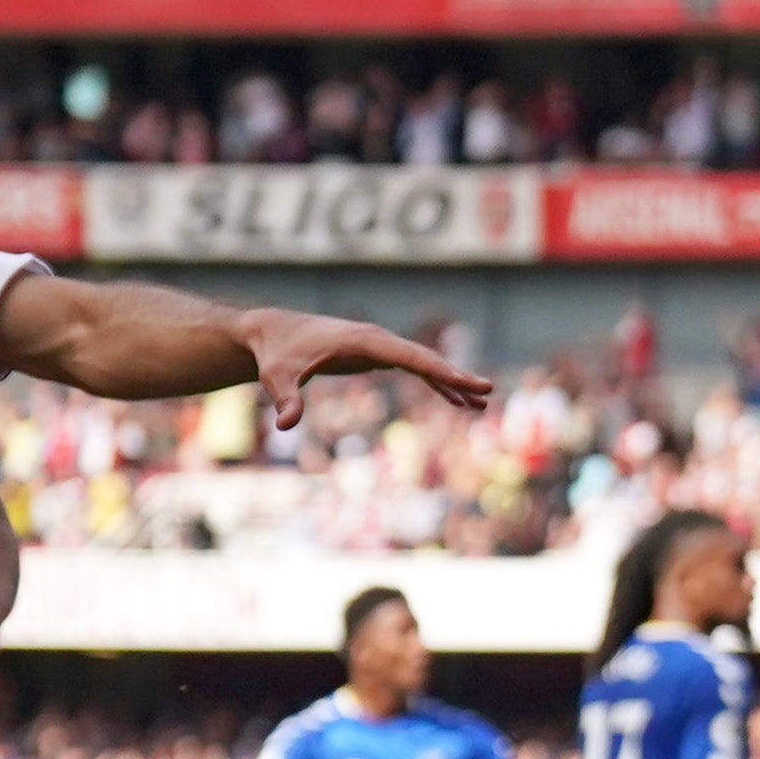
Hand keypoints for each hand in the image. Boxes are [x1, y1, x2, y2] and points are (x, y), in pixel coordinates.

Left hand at [245, 307, 493, 429]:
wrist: (272, 333)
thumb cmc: (276, 354)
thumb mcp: (277, 377)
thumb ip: (285, 399)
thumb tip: (285, 424)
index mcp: (364, 340)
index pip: (411, 356)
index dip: (443, 371)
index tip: (471, 382)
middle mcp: (378, 339)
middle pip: (426, 358)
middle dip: (457, 376)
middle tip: (487, 392)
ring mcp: (379, 346)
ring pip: (424, 363)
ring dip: (451, 382)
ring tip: (480, 404)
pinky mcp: (375, 354)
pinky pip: (413, 368)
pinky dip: (434, 382)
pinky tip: (453, 400)